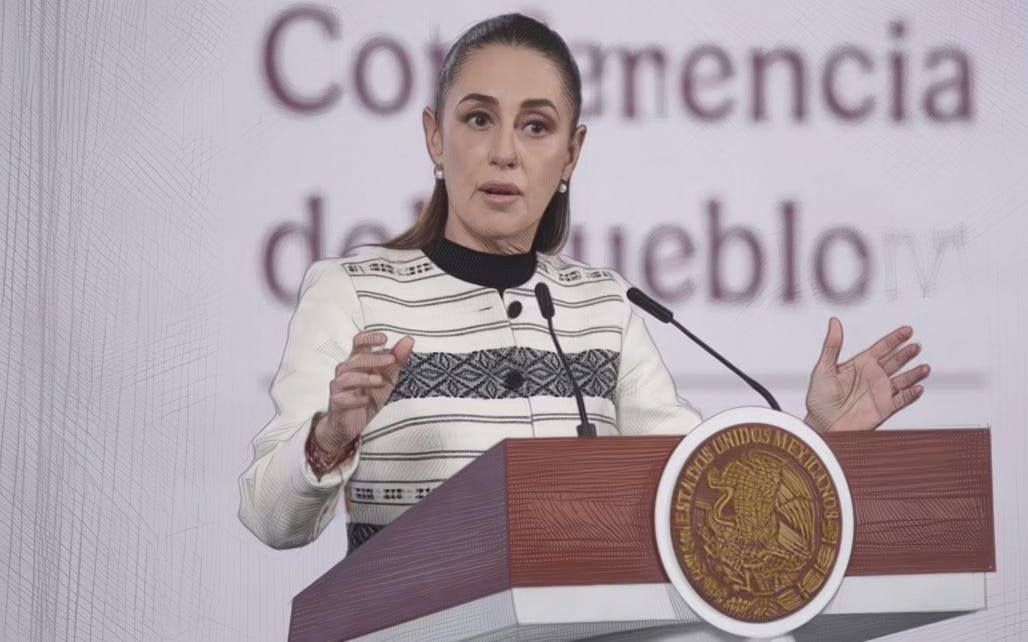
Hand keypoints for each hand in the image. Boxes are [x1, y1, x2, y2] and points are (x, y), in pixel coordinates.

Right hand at [314, 331, 414, 453]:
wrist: (353, 424)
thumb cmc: (369, 396)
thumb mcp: (388, 378)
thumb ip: (397, 360)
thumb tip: (409, 340)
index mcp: (359, 361)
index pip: (359, 342)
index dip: (369, 338)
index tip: (384, 339)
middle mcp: (346, 370)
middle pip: (356, 358)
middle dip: (374, 358)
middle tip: (391, 360)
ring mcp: (340, 386)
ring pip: (347, 376)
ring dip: (365, 378)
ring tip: (380, 381)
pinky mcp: (337, 402)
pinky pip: (342, 398)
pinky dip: (355, 399)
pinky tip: (366, 401)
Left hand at [804, 318, 929, 432]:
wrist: (822, 424)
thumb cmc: (819, 399)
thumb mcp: (823, 367)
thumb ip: (832, 345)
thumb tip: (834, 323)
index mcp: (860, 364)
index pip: (882, 348)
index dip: (895, 339)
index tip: (907, 330)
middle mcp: (872, 376)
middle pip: (895, 361)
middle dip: (907, 353)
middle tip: (916, 346)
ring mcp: (880, 392)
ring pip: (903, 379)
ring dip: (914, 373)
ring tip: (924, 367)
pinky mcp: (884, 407)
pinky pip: (902, 399)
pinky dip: (911, 394)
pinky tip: (917, 388)